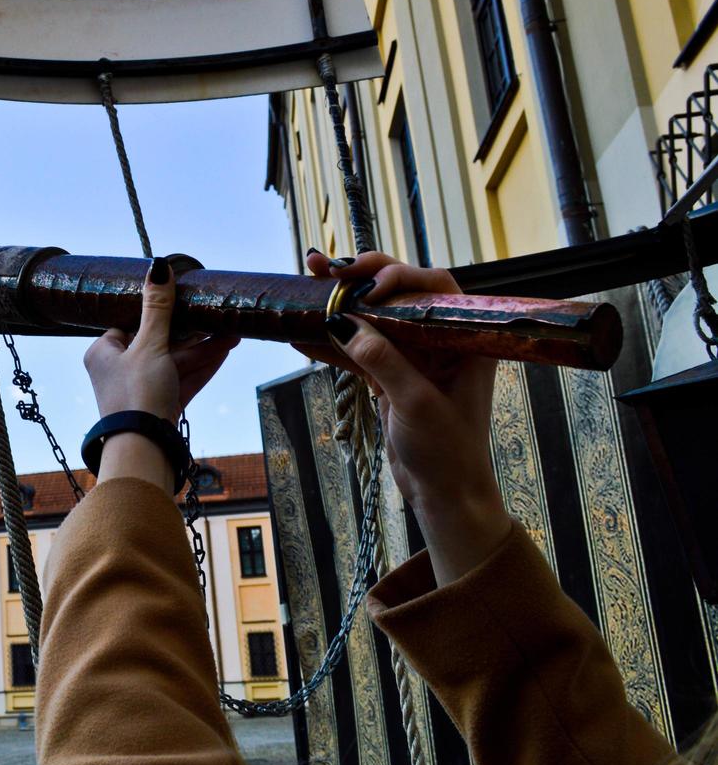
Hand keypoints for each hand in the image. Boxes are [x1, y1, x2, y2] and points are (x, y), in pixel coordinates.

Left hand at [83, 258, 237, 493]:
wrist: (144, 449)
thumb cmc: (136, 394)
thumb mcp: (149, 344)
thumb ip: (157, 308)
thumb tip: (159, 267)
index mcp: (102, 353)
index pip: (130, 325)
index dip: (158, 315)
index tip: (183, 302)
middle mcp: (117, 371)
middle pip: (159, 344)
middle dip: (192, 333)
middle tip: (217, 318)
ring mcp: (140, 392)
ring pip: (175, 363)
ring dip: (203, 349)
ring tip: (232, 334)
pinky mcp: (159, 408)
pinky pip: (182, 381)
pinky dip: (202, 368)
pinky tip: (224, 352)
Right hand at [296, 250, 510, 584]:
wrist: (444, 496)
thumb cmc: (448, 451)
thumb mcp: (415, 402)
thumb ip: (382, 359)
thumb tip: (342, 322)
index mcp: (464, 339)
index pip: (434, 287)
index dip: (400, 277)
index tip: (368, 289)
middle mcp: (440, 341)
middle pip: (397, 296)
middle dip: (360, 280)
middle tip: (326, 269)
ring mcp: (412, 358)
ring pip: (372, 320)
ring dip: (338, 305)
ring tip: (305, 284)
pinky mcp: (389, 377)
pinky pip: (357, 351)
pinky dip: (330, 345)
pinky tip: (301, 334)